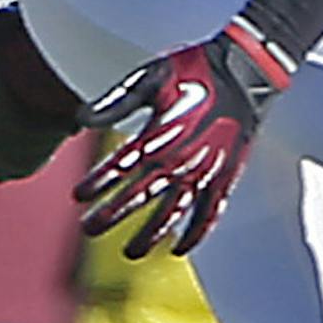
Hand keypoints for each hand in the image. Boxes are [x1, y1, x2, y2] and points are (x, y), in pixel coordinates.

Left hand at [74, 19, 291, 257]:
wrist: (245, 71)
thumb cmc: (195, 70)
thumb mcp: (151, 77)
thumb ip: (117, 101)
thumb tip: (80, 118)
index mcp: (159, 133)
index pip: (120, 166)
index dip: (98, 183)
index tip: (77, 196)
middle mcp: (180, 158)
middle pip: (140, 195)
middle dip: (112, 214)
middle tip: (88, 229)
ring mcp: (205, 171)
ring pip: (173, 212)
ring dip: (150, 234)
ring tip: (131, 252)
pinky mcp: (225, 176)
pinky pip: (210, 213)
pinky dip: (196, 233)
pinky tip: (180, 249)